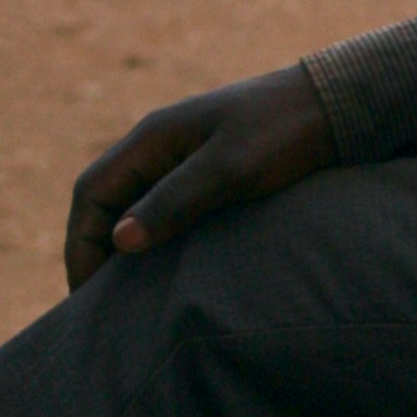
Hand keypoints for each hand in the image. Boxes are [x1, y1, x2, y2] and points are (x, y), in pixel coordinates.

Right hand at [65, 65, 336, 288]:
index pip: (91, 193)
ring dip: (123, 251)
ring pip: (135, 209)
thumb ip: (176, 201)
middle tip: (97, 309)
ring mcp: (184, 160)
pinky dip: (156, 243)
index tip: (84, 294)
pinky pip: (166, 212)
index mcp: (152, 138)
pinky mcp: (211, 175)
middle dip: (94, 253)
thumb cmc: (283, 132)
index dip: (80, 244)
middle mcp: (160, 148)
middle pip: (106, 203)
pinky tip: (166, 277)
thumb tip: (120, 241)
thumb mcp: (229, 168)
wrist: (335, 107)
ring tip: (125, 302)